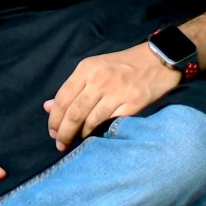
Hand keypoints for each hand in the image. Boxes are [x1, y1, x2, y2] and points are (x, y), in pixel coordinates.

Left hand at [44, 43, 180, 148]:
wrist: (158, 61)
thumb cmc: (123, 65)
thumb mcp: (94, 68)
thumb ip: (72, 88)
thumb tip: (47, 107)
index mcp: (86, 69)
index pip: (62, 98)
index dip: (54, 119)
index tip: (52, 132)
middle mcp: (99, 80)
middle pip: (73, 112)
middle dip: (63, 132)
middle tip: (59, 144)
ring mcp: (116, 92)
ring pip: (89, 121)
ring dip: (79, 136)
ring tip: (74, 144)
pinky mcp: (132, 104)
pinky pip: (109, 124)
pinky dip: (98, 133)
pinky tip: (94, 138)